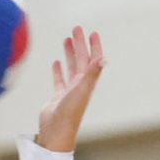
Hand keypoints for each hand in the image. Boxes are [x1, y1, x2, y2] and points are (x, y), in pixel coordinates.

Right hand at [33, 26, 103, 153]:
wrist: (57, 132)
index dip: (94, 46)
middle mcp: (80, 85)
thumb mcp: (81, 90)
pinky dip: (59, 70)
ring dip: (70, 54)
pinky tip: (56, 62)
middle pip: (82, 60)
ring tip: (66, 39)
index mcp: (87, 82)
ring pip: (71, 68)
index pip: (93, 60)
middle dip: (80, 44)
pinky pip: (60, 80)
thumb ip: (92, 74)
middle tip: (76, 28)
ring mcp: (69, 91)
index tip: (92, 32)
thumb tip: (104, 58)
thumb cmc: (70, 113)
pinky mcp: (58, 97)